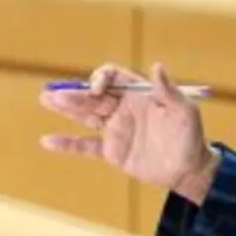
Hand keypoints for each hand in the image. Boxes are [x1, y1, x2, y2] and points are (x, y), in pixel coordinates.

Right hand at [38, 62, 218, 203]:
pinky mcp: (112, 151)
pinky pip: (86, 146)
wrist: (189, 169)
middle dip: (74, 94)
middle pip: (93, 96)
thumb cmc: (190, 136)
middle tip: (53, 93)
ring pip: (86, 116)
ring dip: (67, 108)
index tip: (96, 89)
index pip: (113, 77)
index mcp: (137, 95)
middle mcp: (123, 109)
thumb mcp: (184, 111)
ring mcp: (116, 130)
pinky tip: (48, 140)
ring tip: (46, 99)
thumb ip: (168, 91)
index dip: (101, 78)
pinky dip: (67, 144)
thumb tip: (157, 66)